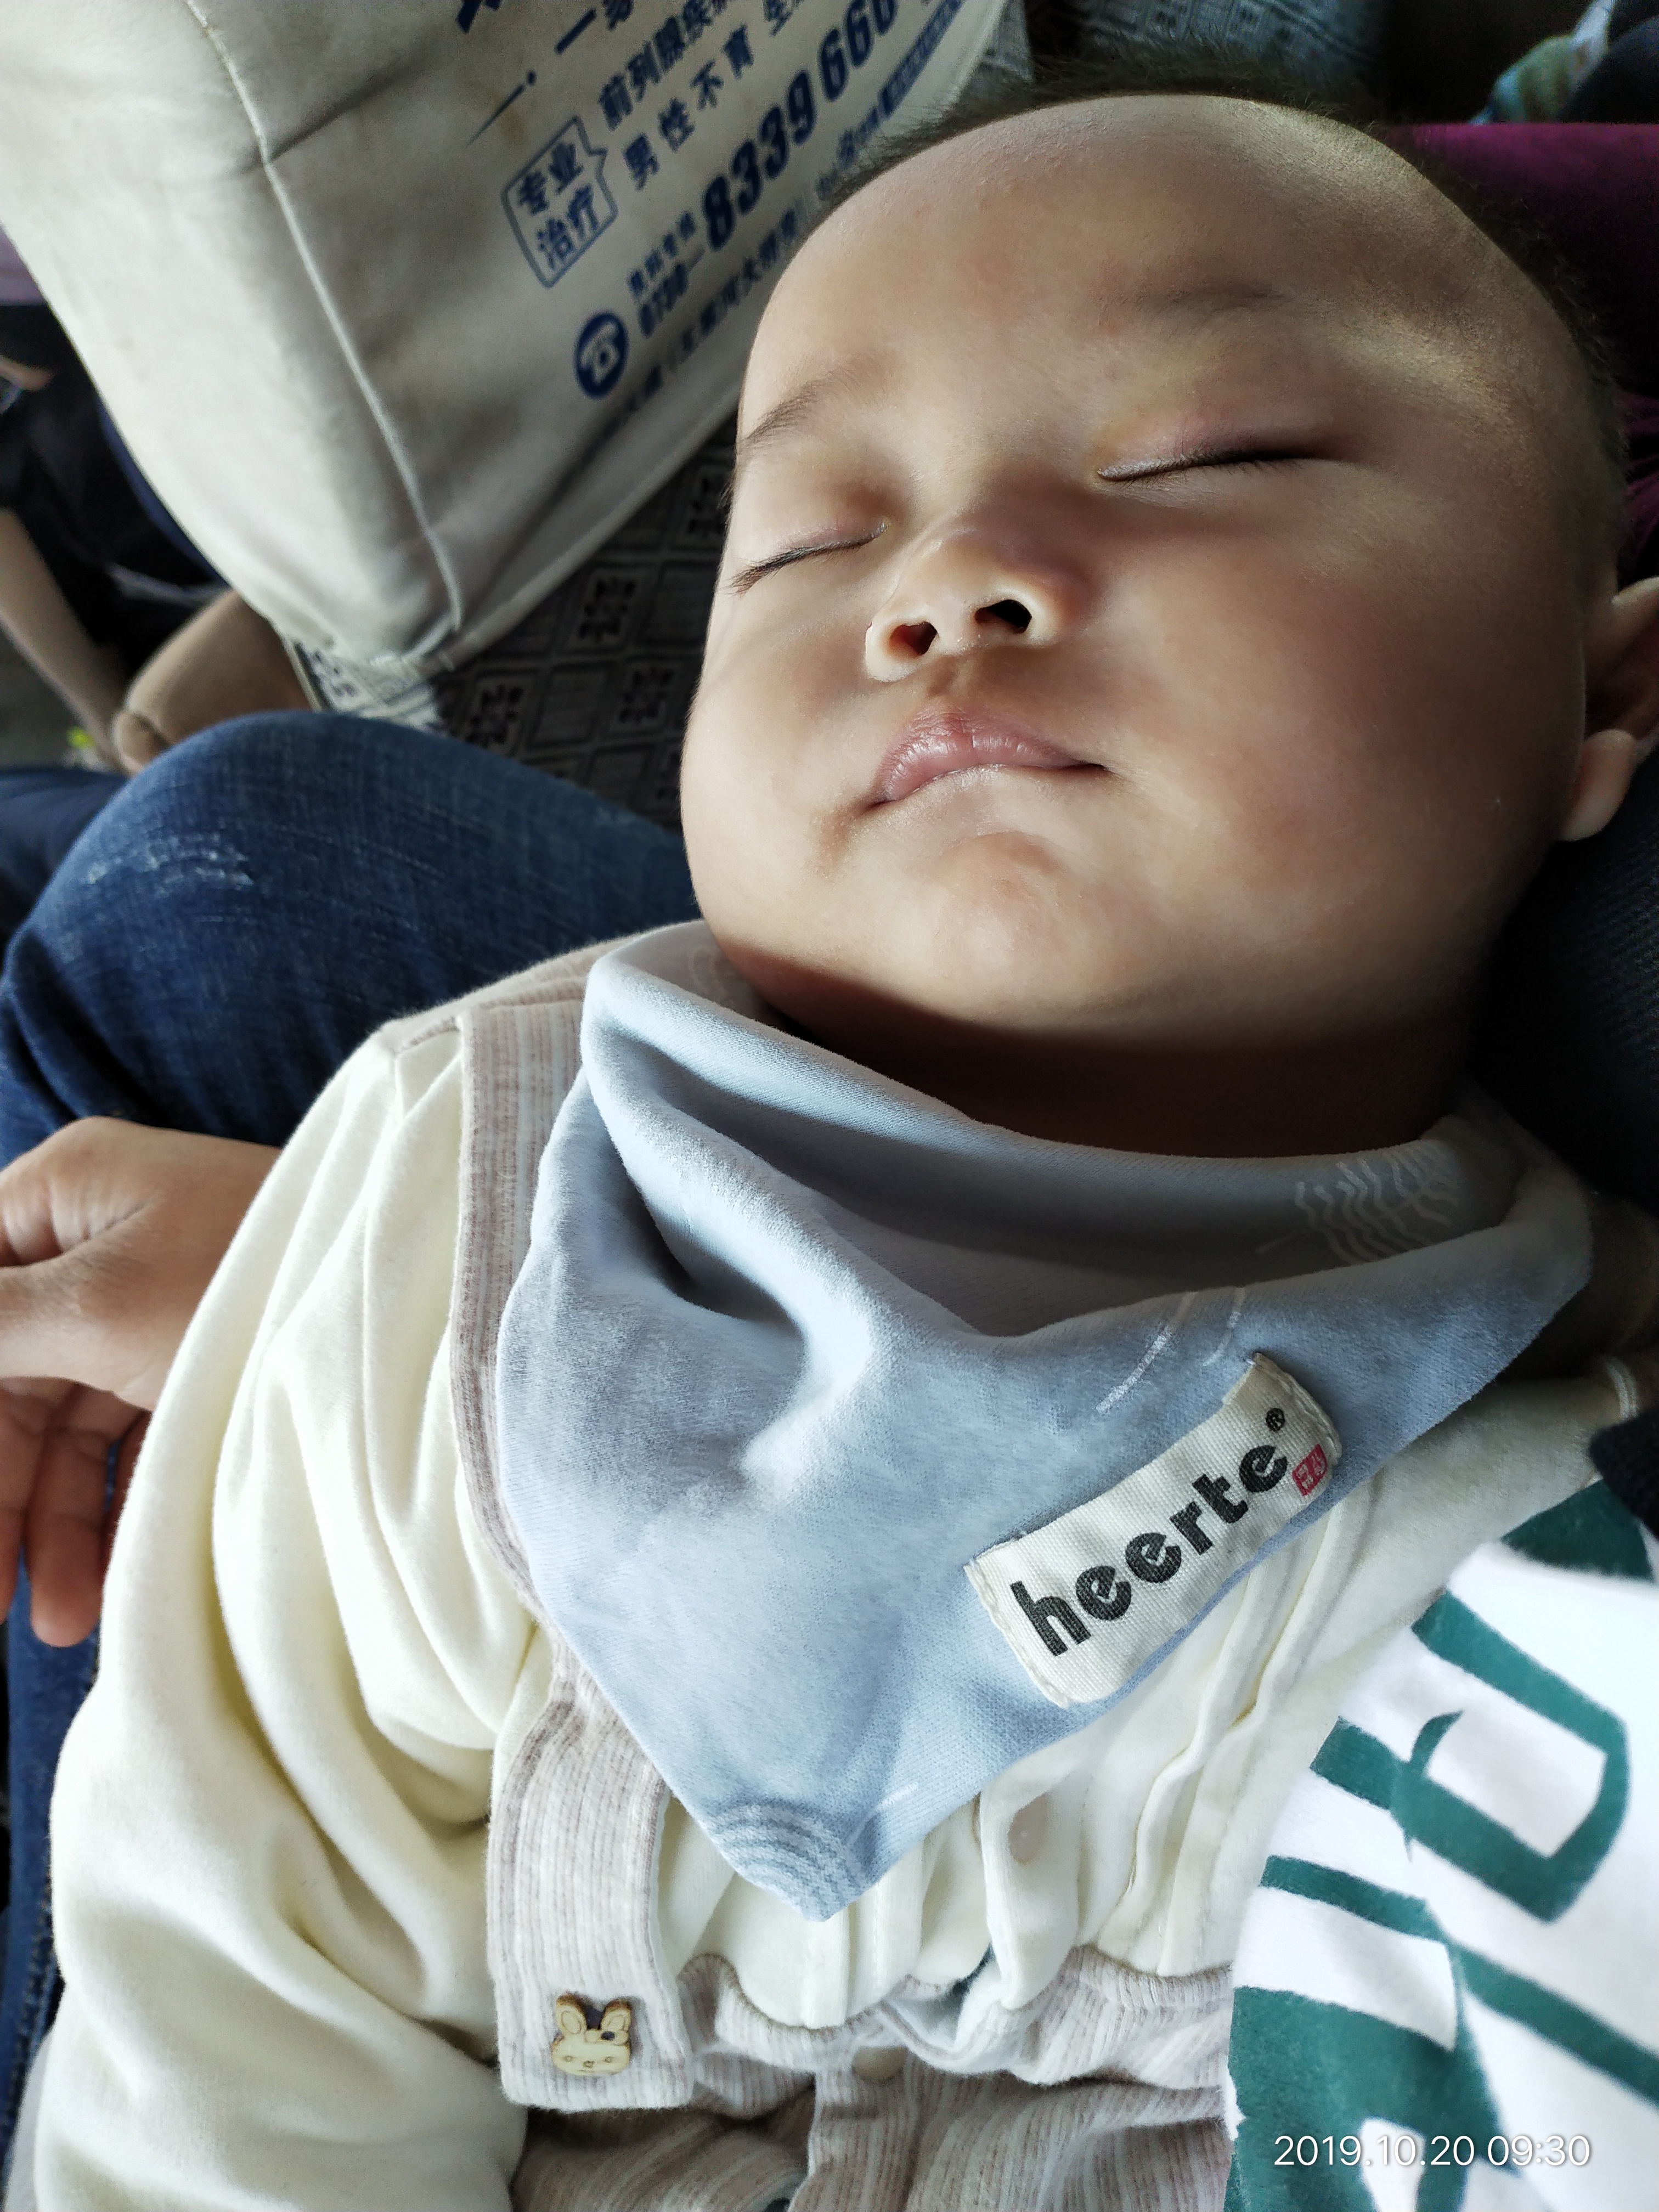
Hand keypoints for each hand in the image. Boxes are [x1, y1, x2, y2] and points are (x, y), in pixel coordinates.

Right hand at [0, 1119, 277, 1643]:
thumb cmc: (254, 1271)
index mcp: (61, 1195)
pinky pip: (132, 1439)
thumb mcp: (100, 1305)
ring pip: (68, 1424)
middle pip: (11, 1380)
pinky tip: (108, 1580)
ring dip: (56, 1522)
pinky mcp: (199, 1354)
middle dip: (6, 1494)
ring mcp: (149, 1300)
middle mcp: (97, 1239)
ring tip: (58, 1618)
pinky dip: (116, 1506)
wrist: (413, 1294)